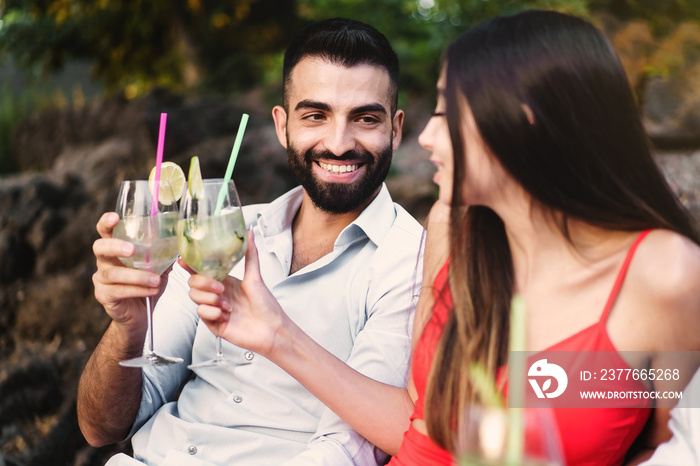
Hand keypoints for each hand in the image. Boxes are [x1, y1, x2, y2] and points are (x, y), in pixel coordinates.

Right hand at [92, 212, 165, 330]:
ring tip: (155, 279)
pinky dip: (137, 290)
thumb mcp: (159, 268)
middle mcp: (104, 262)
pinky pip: (118, 291)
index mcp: (115, 250)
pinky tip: (152, 290)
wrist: (140, 316)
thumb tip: (179, 240)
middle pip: (100, 248)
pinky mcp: (103, 296)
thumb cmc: (148, 286)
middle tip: (132, 250)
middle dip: (115, 246)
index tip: (115, 217)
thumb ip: (164, 254)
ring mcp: (101, 280)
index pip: (105, 231)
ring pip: (113, 274)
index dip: (106, 222)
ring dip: (136, 275)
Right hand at [187, 230, 288, 357]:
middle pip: (193, 283)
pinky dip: (213, 313)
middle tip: (221, 288)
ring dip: (210, 299)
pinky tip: (227, 316)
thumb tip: (250, 233)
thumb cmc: (267, 305)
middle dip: (203, 283)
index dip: (190, 265)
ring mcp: (214, 309)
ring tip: (228, 306)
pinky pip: (201, 313)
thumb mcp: (256, 277)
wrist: (271, 330)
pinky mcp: (213, 324)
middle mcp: (217, 294)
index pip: (202, 270)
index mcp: (225, 281)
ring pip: (195, 297)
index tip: (183, 259)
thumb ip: (250, 255)